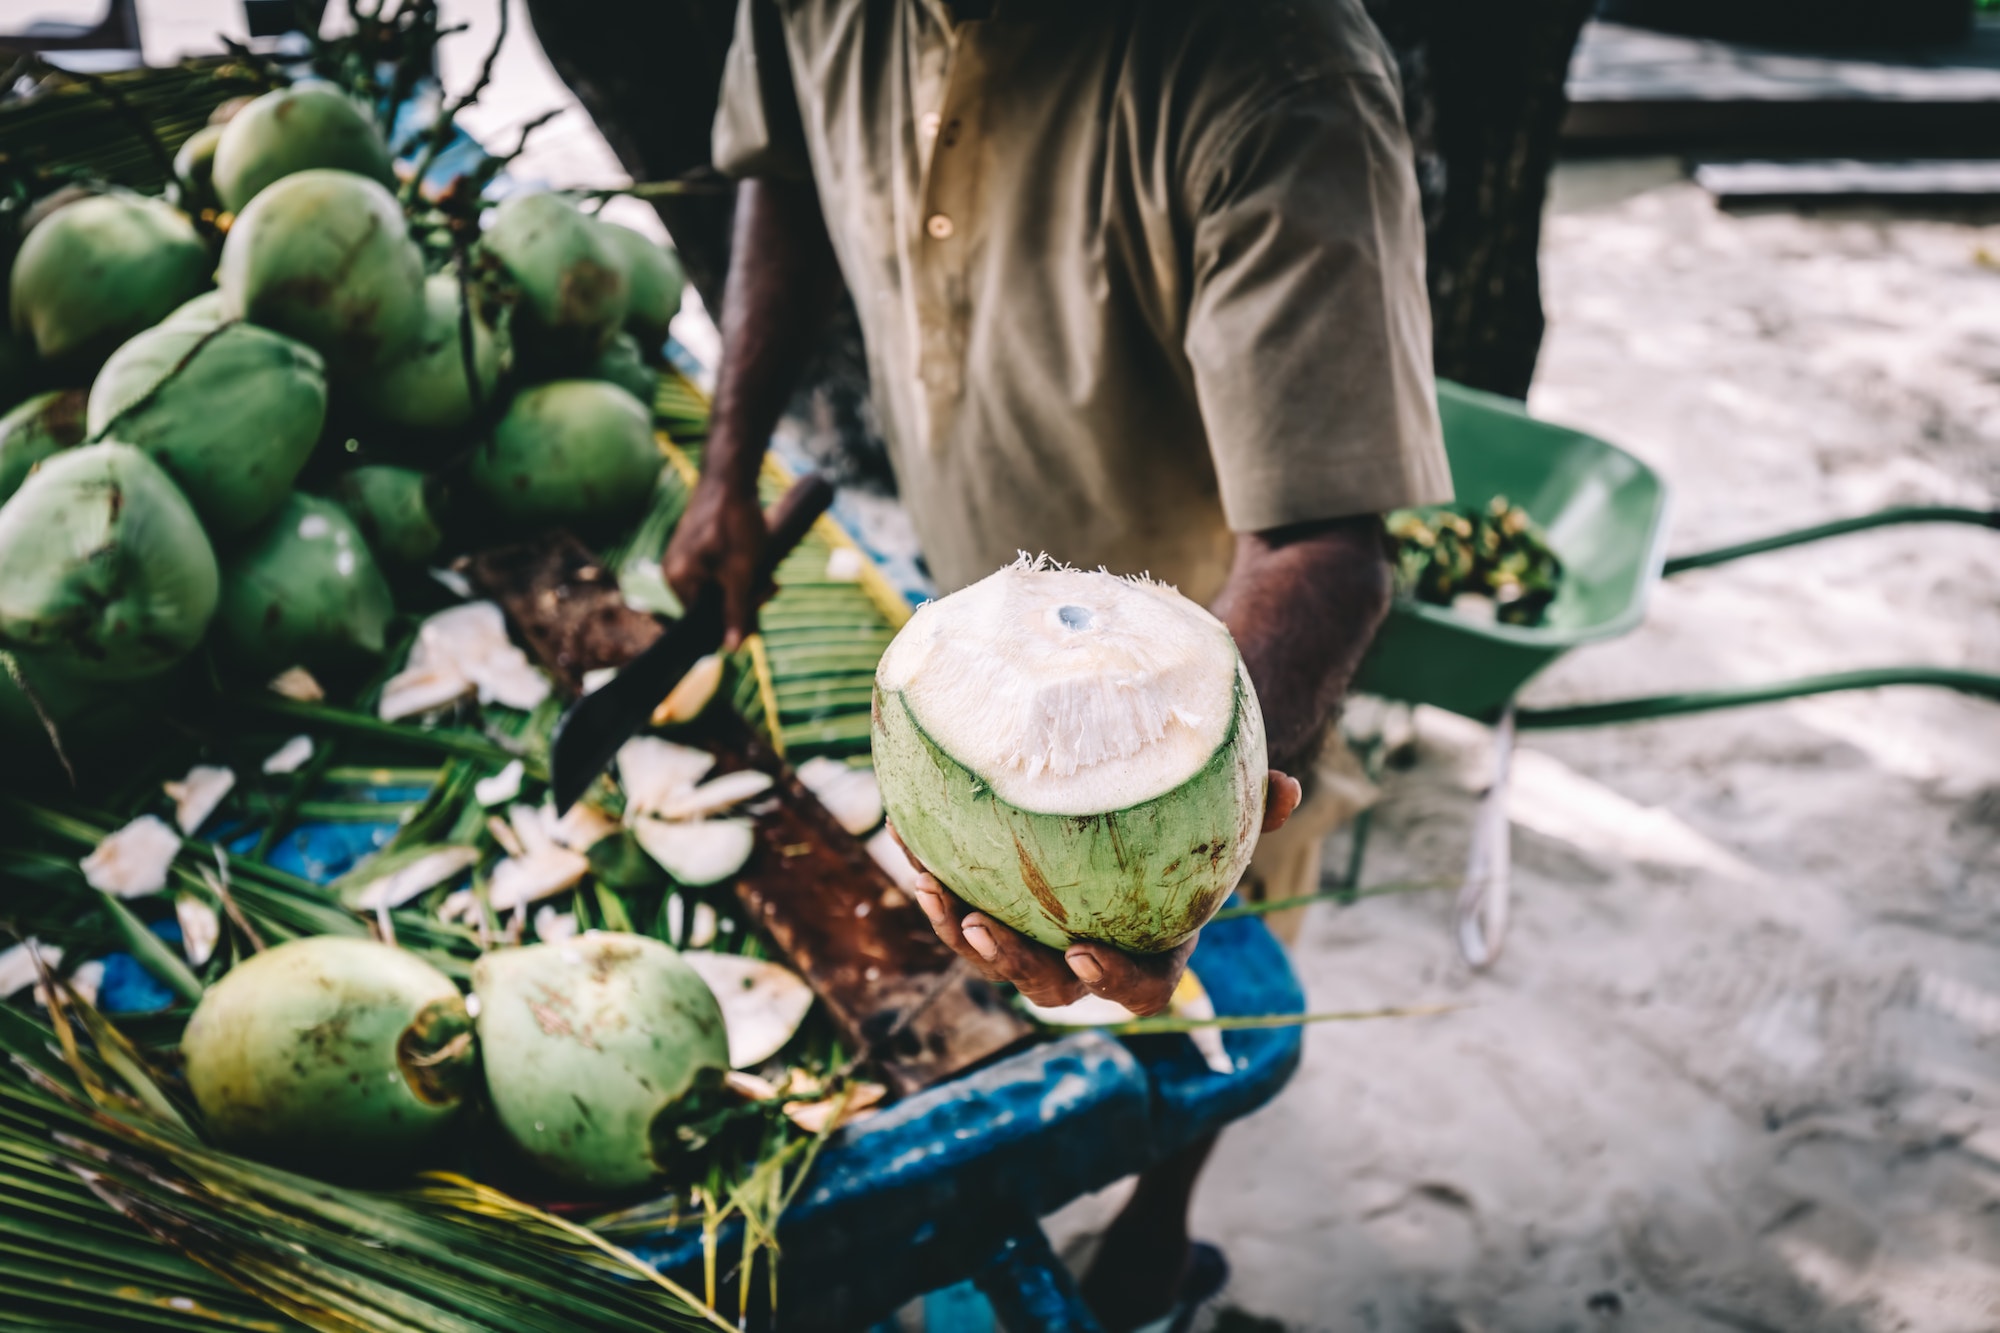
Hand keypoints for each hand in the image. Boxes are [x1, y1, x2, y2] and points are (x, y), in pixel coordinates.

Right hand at [662, 477, 768, 649]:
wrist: (732, 477)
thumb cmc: (736, 524)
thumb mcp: (742, 574)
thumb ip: (735, 611)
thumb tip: (730, 650)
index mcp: (678, 581)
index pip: (703, 623)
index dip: (734, 620)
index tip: (760, 604)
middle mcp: (673, 572)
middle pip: (712, 606)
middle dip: (744, 600)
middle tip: (771, 586)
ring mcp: (683, 558)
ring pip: (719, 588)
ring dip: (746, 585)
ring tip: (768, 572)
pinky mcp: (696, 547)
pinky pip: (717, 572)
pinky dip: (738, 571)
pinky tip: (756, 559)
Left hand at [900, 770, 1301, 1017]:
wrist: (1146, 816)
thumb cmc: (1190, 826)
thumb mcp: (1225, 818)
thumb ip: (1254, 812)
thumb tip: (1291, 788)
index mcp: (1152, 948)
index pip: (1139, 992)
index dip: (1110, 983)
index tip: (1084, 951)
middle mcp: (1090, 956)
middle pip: (1046, 987)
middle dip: (1010, 963)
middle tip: (981, 927)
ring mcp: (1038, 939)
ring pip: (990, 958)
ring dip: (955, 930)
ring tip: (932, 887)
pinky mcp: (996, 910)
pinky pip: (959, 908)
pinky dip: (934, 878)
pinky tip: (907, 836)